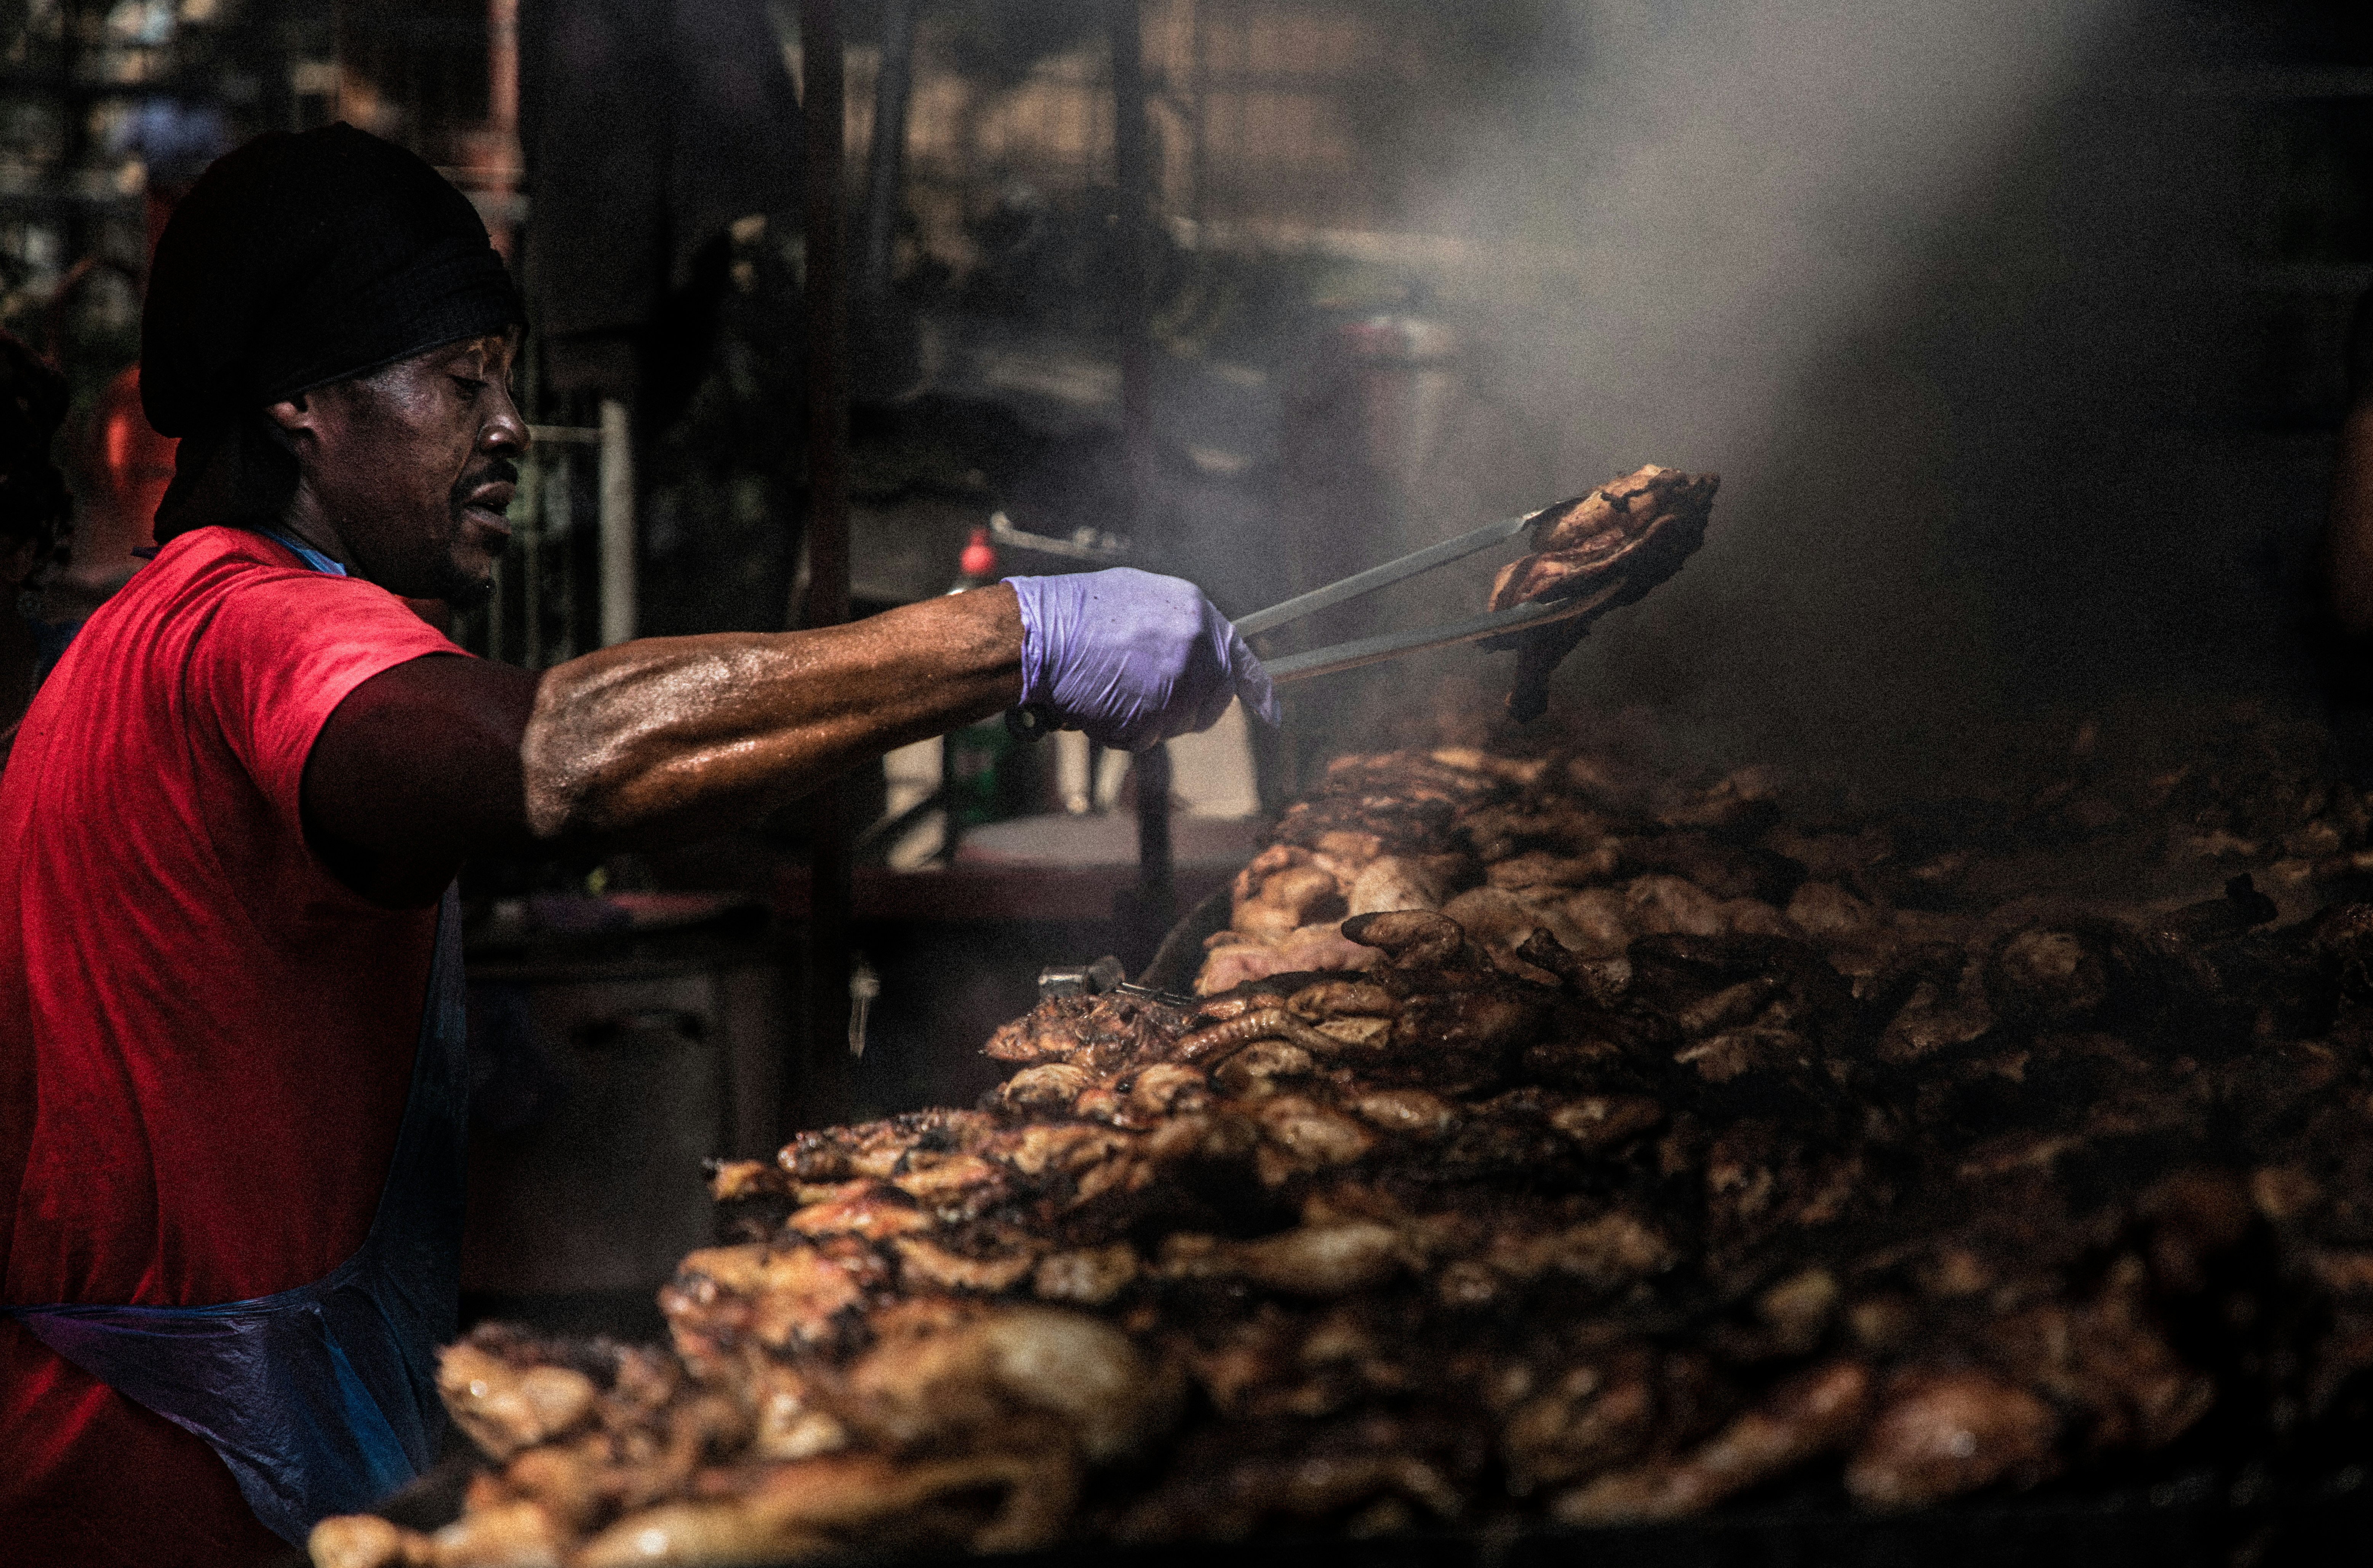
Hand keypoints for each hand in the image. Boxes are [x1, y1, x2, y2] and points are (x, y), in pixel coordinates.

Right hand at [1006, 568, 1276, 751]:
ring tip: (1110, 687)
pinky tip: (1098, 702)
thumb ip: (1177, 625)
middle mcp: (1196, 649)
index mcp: (1195, 613)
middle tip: (1149, 699)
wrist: (1037, 635)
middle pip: (1213, 701)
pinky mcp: (1152, 719)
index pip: (1240, 658)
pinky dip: (1121, 729)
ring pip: (1177, 723)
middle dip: (1189, 709)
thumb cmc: (1077, 615)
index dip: (1258, 688)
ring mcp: (1176, 686)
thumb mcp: (1139, 599)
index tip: (1272, 711)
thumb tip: (1198, 648)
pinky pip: (1145, 737)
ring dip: (1148, 717)